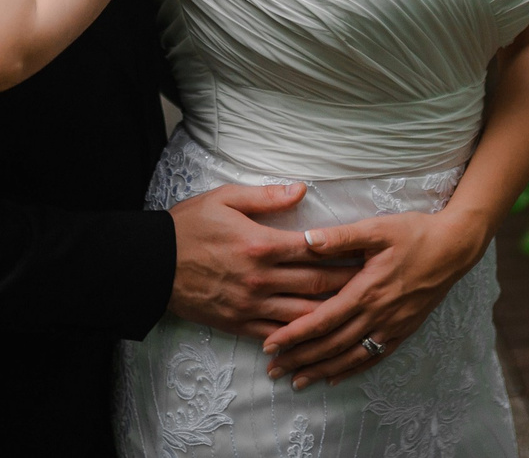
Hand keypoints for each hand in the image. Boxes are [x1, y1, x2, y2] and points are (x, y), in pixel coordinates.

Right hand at [166, 183, 356, 338]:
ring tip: (357, 310)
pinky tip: (320, 337)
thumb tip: (302, 191)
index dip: (346, 250)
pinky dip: (301, 338)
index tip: (369, 250)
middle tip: (376, 281)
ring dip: (332, 313)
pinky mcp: (240, 324)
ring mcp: (252, 305)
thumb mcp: (224, 198)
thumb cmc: (189, 226)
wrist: (152, 265)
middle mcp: (262, 278)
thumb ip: (266, 197)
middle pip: (318, 284)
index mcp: (262, 244)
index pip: (316, 249)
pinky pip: (278, 335)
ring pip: (304, 315)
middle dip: (350, 283)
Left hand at [261, 207, 490, 386]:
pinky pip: (374, 357)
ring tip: (297, 382)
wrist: (454, 248)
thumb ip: (341, 237)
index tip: (270, 344)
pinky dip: (352, 370)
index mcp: (366, 290)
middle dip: (300, 359)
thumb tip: (306, 240)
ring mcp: (392, 326)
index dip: (295, 334)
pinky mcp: (404, 330)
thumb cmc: (414, 233)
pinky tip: (335, 377)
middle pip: (332, 345)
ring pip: (351, 357)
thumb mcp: (377, 228)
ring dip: (322, 370)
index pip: (323, 319)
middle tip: (273, 370)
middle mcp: (378, 314)